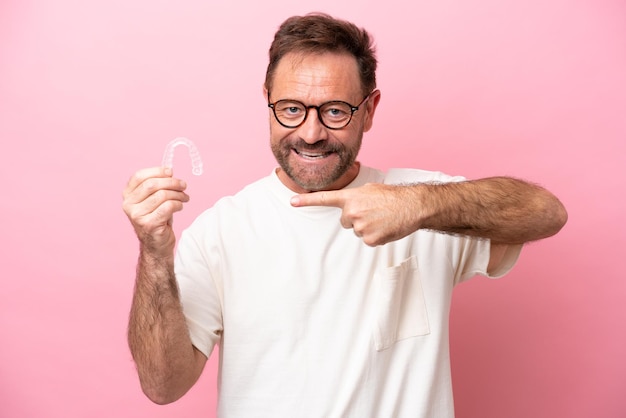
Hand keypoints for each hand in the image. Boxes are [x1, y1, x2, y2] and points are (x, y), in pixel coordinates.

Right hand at [122, 167, 189, 256]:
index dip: (157, 171)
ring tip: (184, 197)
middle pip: (152, 184)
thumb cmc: (157, 219)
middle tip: (183, 185)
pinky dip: (178, 204)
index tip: (171, 172)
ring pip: (162, 195)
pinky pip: (168, 206)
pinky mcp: (149, 224)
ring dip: (178, 194)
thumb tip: (169, 170)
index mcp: (127, 196)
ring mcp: (137, 216)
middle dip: (172, 182)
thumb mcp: (153, 199)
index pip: (140, 176)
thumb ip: (157, 185)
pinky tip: (180, 206)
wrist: (156, 245)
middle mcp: (129, 205)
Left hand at [290, 183, 419, 245]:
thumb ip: (356, 196)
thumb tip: (351, 203)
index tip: (292, 202)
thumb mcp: (370, 190)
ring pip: (357, 231)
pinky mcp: (370, 239)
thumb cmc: (393, 196)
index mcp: (351, 198)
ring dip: (368, 226)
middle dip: (356, 218)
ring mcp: (360, 227)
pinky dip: (376, 236)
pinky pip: (368, 240)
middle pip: (345, 221)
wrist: (412, 206)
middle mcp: (352, 212)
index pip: (324, 199)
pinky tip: (386, 227)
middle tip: (373, 212)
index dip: (307, 201)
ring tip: (382, 218)